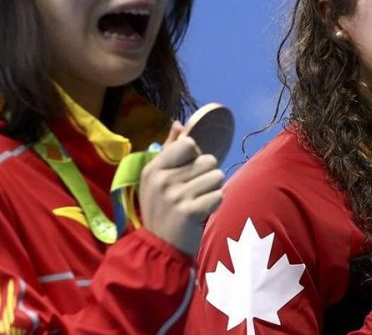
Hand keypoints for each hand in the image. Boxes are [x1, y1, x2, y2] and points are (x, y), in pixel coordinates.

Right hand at [139, 121, 224, 256]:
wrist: (160, 247)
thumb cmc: (162, 209)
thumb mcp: (157, 179)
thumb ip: (170, 149)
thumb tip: (179, 124)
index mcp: (153, 168)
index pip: (189, 145)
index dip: (195, 156)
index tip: (187, 173)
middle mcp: (162, 179)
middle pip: (208, 160)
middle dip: (207, 175)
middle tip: (193, 192)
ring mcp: (175, 196)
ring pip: (216, 176)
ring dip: (212, 190)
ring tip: (198, 201)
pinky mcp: (190, 211)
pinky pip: (218, 195)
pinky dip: (214, 204)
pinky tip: (201, 212)